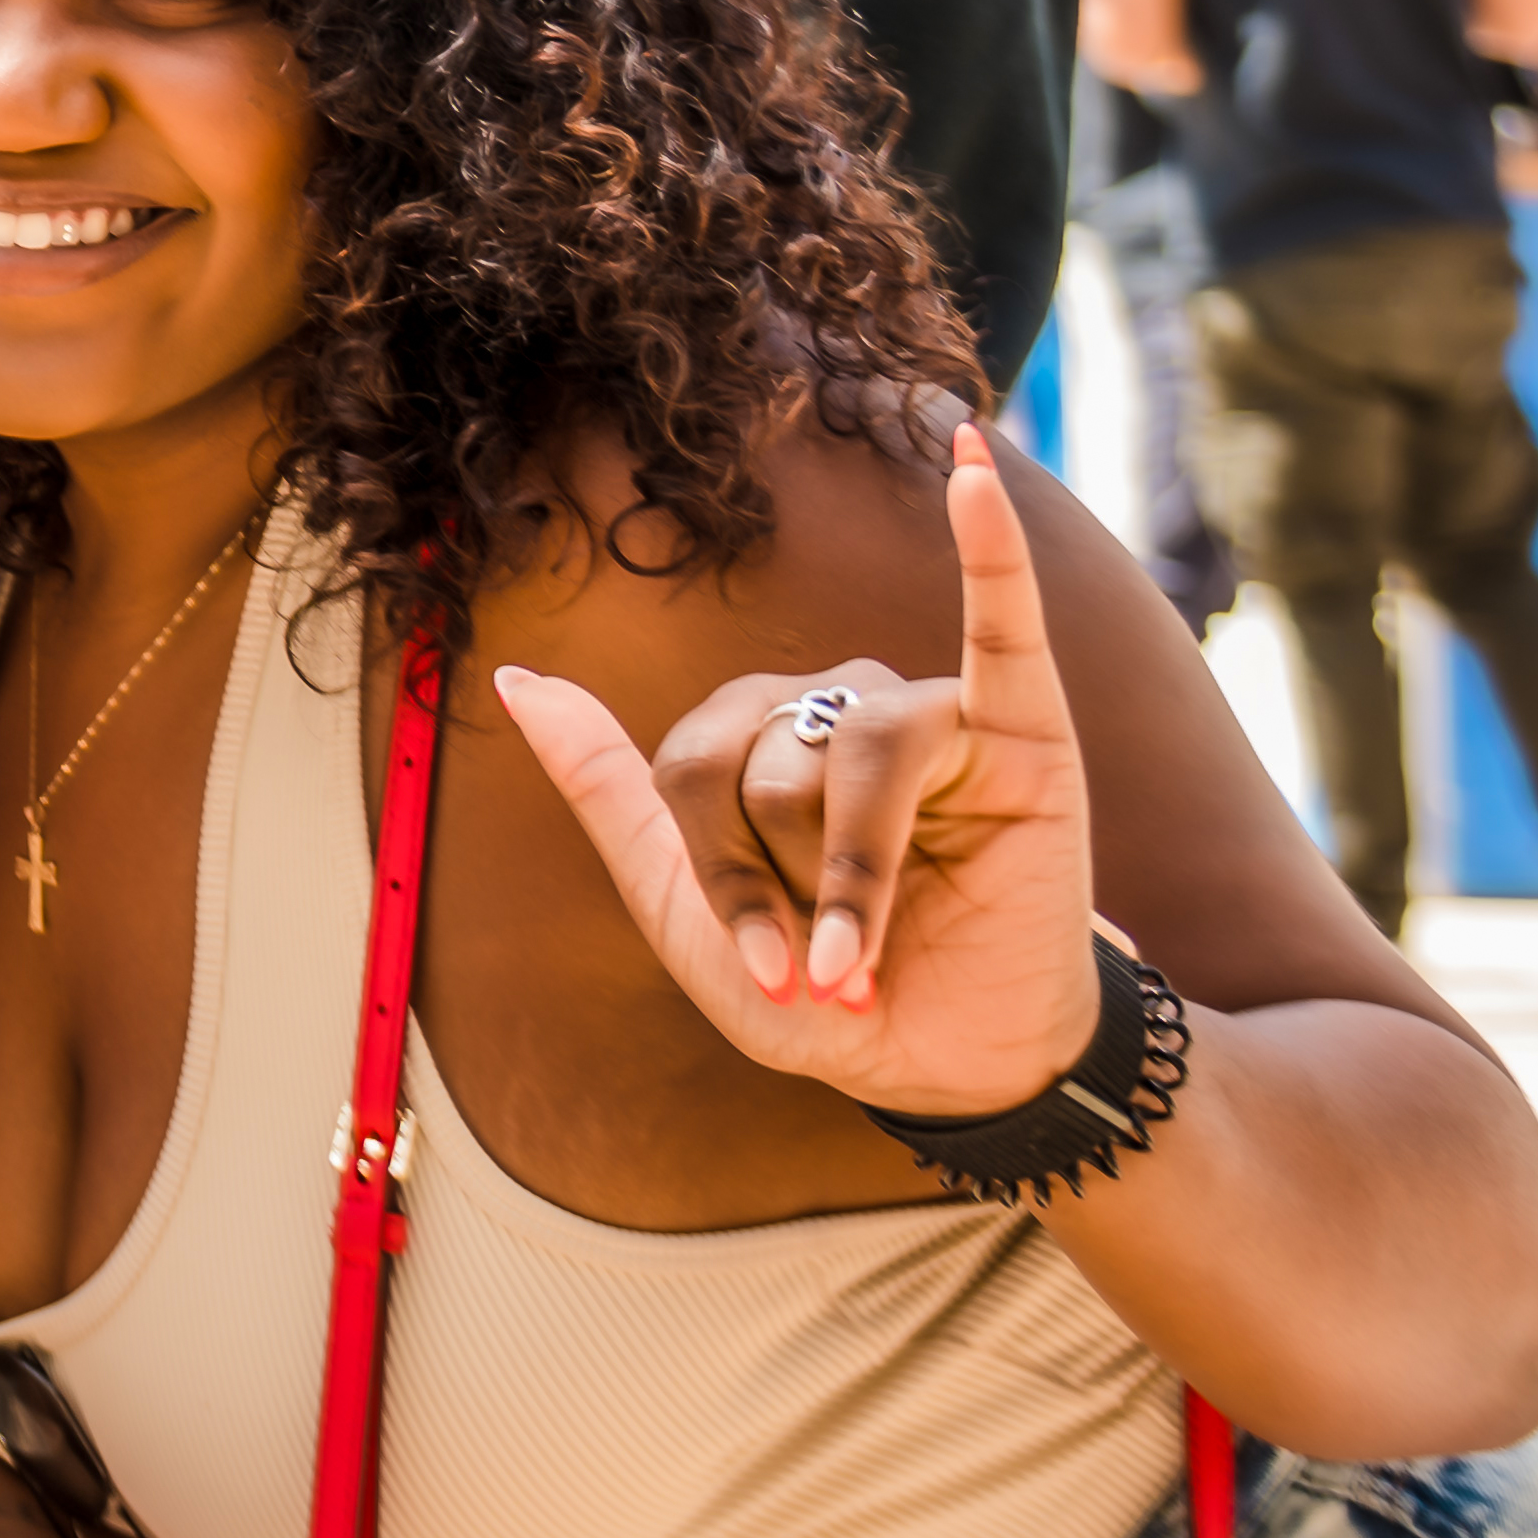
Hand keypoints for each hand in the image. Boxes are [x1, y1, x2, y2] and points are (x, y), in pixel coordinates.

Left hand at [499, 419, 1104, 1116]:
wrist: (952, 1067)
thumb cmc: (823, 993)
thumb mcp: (685, 909)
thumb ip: (606, 790)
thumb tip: (516, 679)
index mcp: (752, 734)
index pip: (689, 766)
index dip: (720, 879)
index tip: (768, 969)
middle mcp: (833, 705)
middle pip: (761, 765)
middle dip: (789, 887)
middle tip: (839, 960)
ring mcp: (926, 711)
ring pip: (845, 759)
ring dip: (851, 882)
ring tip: (871, 954)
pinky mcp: (1021, 735)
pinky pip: (1003, 626)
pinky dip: (992, 548)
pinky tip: (972, 470)